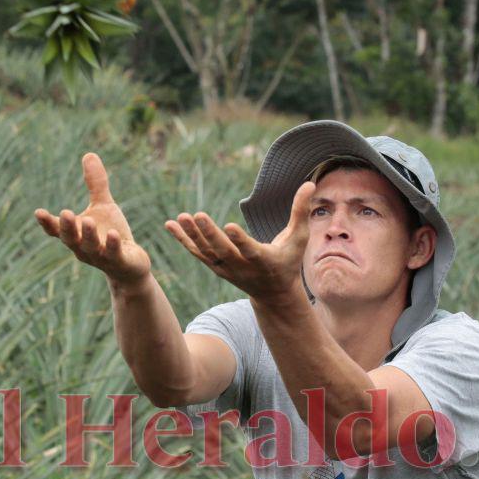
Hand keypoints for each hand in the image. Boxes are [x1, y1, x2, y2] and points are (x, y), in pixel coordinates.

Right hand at [35, 153, 151, 286]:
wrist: (130, 265)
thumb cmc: (111, 234)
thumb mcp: (103, 206)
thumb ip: (95, 184)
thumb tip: (88, 154)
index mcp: (76, 234)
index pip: (57, 229)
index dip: (47, 222)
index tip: (39, 212)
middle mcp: (83, 247)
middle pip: (70, 239)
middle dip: (67, 227)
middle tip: (65, 213)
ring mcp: (100, 257)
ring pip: (90, 247)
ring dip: (87, 235)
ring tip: (87, 221)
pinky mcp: (118, 261)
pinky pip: (113, 254)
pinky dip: (111, 245)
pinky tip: (113, 234)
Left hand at [164, 181, 315, 305]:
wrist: (273, 294)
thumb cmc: (288, 261)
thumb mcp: (298, 239)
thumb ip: (300, 212)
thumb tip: (309, 184)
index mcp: (264, 261)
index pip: (251, 251)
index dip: (240, 240)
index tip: (229, 226)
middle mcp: (242, 267)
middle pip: (222, 251)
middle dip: (209, 234)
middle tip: (197, 215)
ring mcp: (226, 269)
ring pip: (206, 252)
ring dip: (192, 235)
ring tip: (180, 217)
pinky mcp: (216, 267)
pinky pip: (197, 252)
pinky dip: (183, 239)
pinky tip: (170, 224)